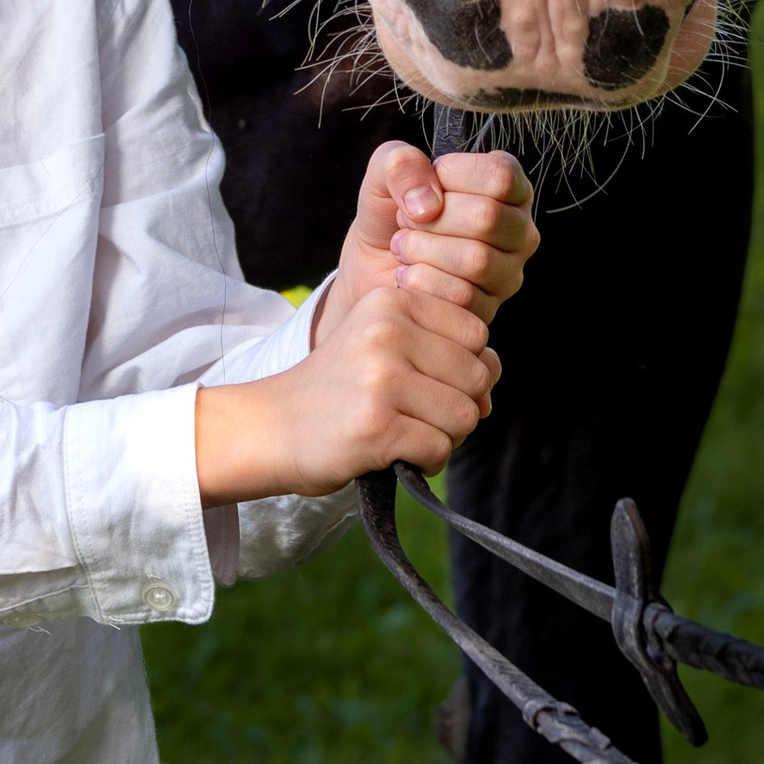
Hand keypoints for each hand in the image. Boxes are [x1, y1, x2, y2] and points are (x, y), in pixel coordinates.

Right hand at [194, 284, 496, 504]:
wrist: (274, 427)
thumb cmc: (342, 389)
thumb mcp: (385, 345)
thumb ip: (444, 354)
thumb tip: (489, 398)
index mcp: (391, 301)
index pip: (476, 333)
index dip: (465, 366)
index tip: (428, 382)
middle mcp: (387, 331)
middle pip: (478, 376)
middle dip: (459, 405)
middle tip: (417, 414)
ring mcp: (381, 378)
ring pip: (464, 416)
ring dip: (444, 436)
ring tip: (405, 432)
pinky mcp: (376, 426)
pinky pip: (440, 450)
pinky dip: (426, 462)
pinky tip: (395, 453)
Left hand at [318, 141, 537, 340]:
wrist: (371, 264)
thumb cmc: (390, 211)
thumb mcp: (386, 170)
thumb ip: (402, 164)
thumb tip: (429, 204)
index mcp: (509, 187)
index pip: (500, 176)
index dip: (452, 176)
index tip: (429, 183)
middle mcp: (519, 231)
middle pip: (487, 218)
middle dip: (432, 218)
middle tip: (408, 220)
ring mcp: (508, 275)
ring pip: (476, 260)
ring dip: (422, 249)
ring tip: (404, 245)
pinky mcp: (488, 311)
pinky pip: (460, 297)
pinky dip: (421, 282)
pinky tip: (408, 273)